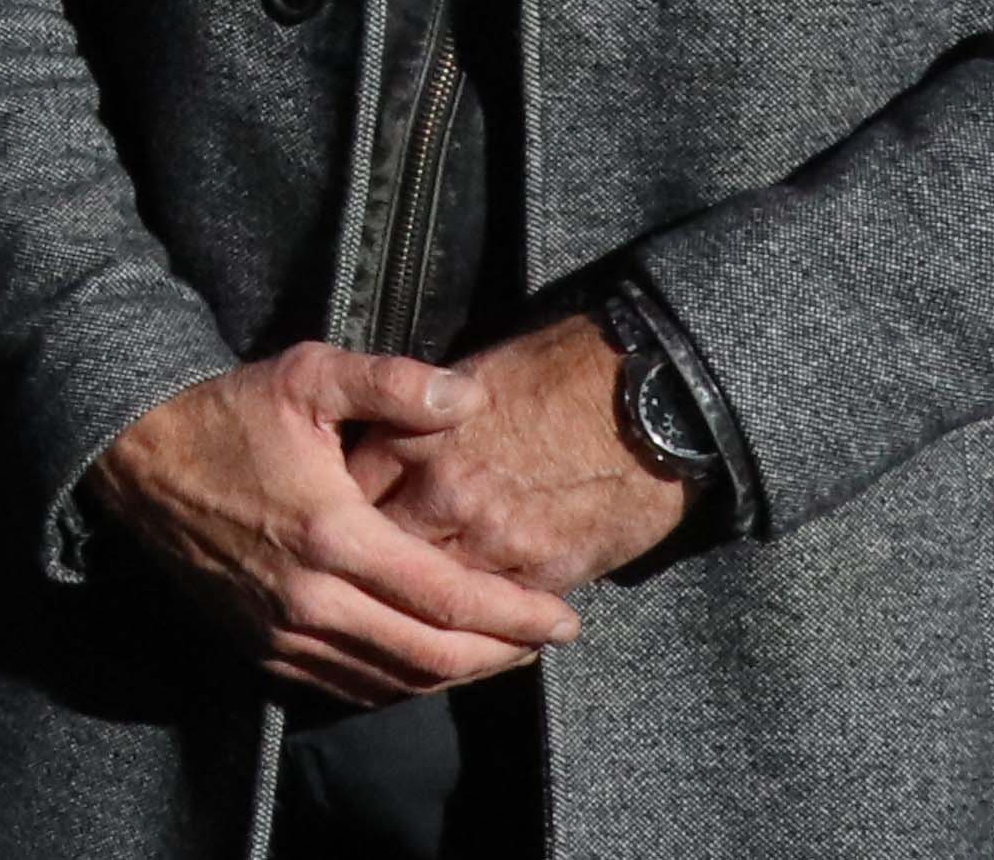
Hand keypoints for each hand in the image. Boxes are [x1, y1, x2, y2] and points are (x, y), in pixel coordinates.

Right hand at [87, 344, 585, 710]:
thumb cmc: (228, 412)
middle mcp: (310, 599)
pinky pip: (349, 685)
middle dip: (502, 655)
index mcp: (332, 535)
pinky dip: (401, 682)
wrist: (137, 457)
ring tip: (500, 650)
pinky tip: (428, 658)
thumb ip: (392, 384)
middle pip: (433, 656)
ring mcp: (283, 632)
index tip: (566, 620)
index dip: (516, 617)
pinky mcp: (261, 648)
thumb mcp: (307, 375)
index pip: (448, 598)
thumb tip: (469, 396)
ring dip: (457, 673)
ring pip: (394, 681)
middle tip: (546, 640)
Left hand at [348, 312, 700, 598]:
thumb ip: (417, 420)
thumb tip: (389, 447)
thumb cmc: (560, 371)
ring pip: (438, 590)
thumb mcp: (467, 378)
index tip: (347, 525)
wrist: (646, 396)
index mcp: (414, 438)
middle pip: (386, 550)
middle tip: (374, 578)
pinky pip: (497, 610)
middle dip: (378, 566)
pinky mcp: (545, 570)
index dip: (349, 511)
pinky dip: (485, 618)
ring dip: (432, 600)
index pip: (353, 492)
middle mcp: (444, 492)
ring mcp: (494, 537)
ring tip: (424, 612)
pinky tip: (480, 622)